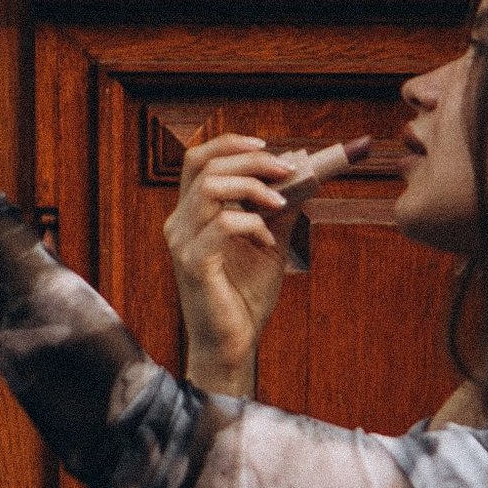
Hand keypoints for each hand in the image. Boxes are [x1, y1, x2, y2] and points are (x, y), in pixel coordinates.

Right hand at [164, 129, 302, 389]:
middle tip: (288, 168)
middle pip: (205, 163)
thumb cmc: (245, 295)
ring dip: (253, 186)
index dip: (232, 143)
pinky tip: (268, 239)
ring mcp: (182, 242)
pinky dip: (252, 222)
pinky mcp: (193, 263)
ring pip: (210, 186)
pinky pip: (223, 224)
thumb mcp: (271, 241)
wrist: (233, 344)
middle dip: (252, 158)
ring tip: (281, 202)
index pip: (200, 159)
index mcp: (192, 213)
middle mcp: (180, 222)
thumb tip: (307, 172)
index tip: (270, 146)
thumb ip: (282, 207)